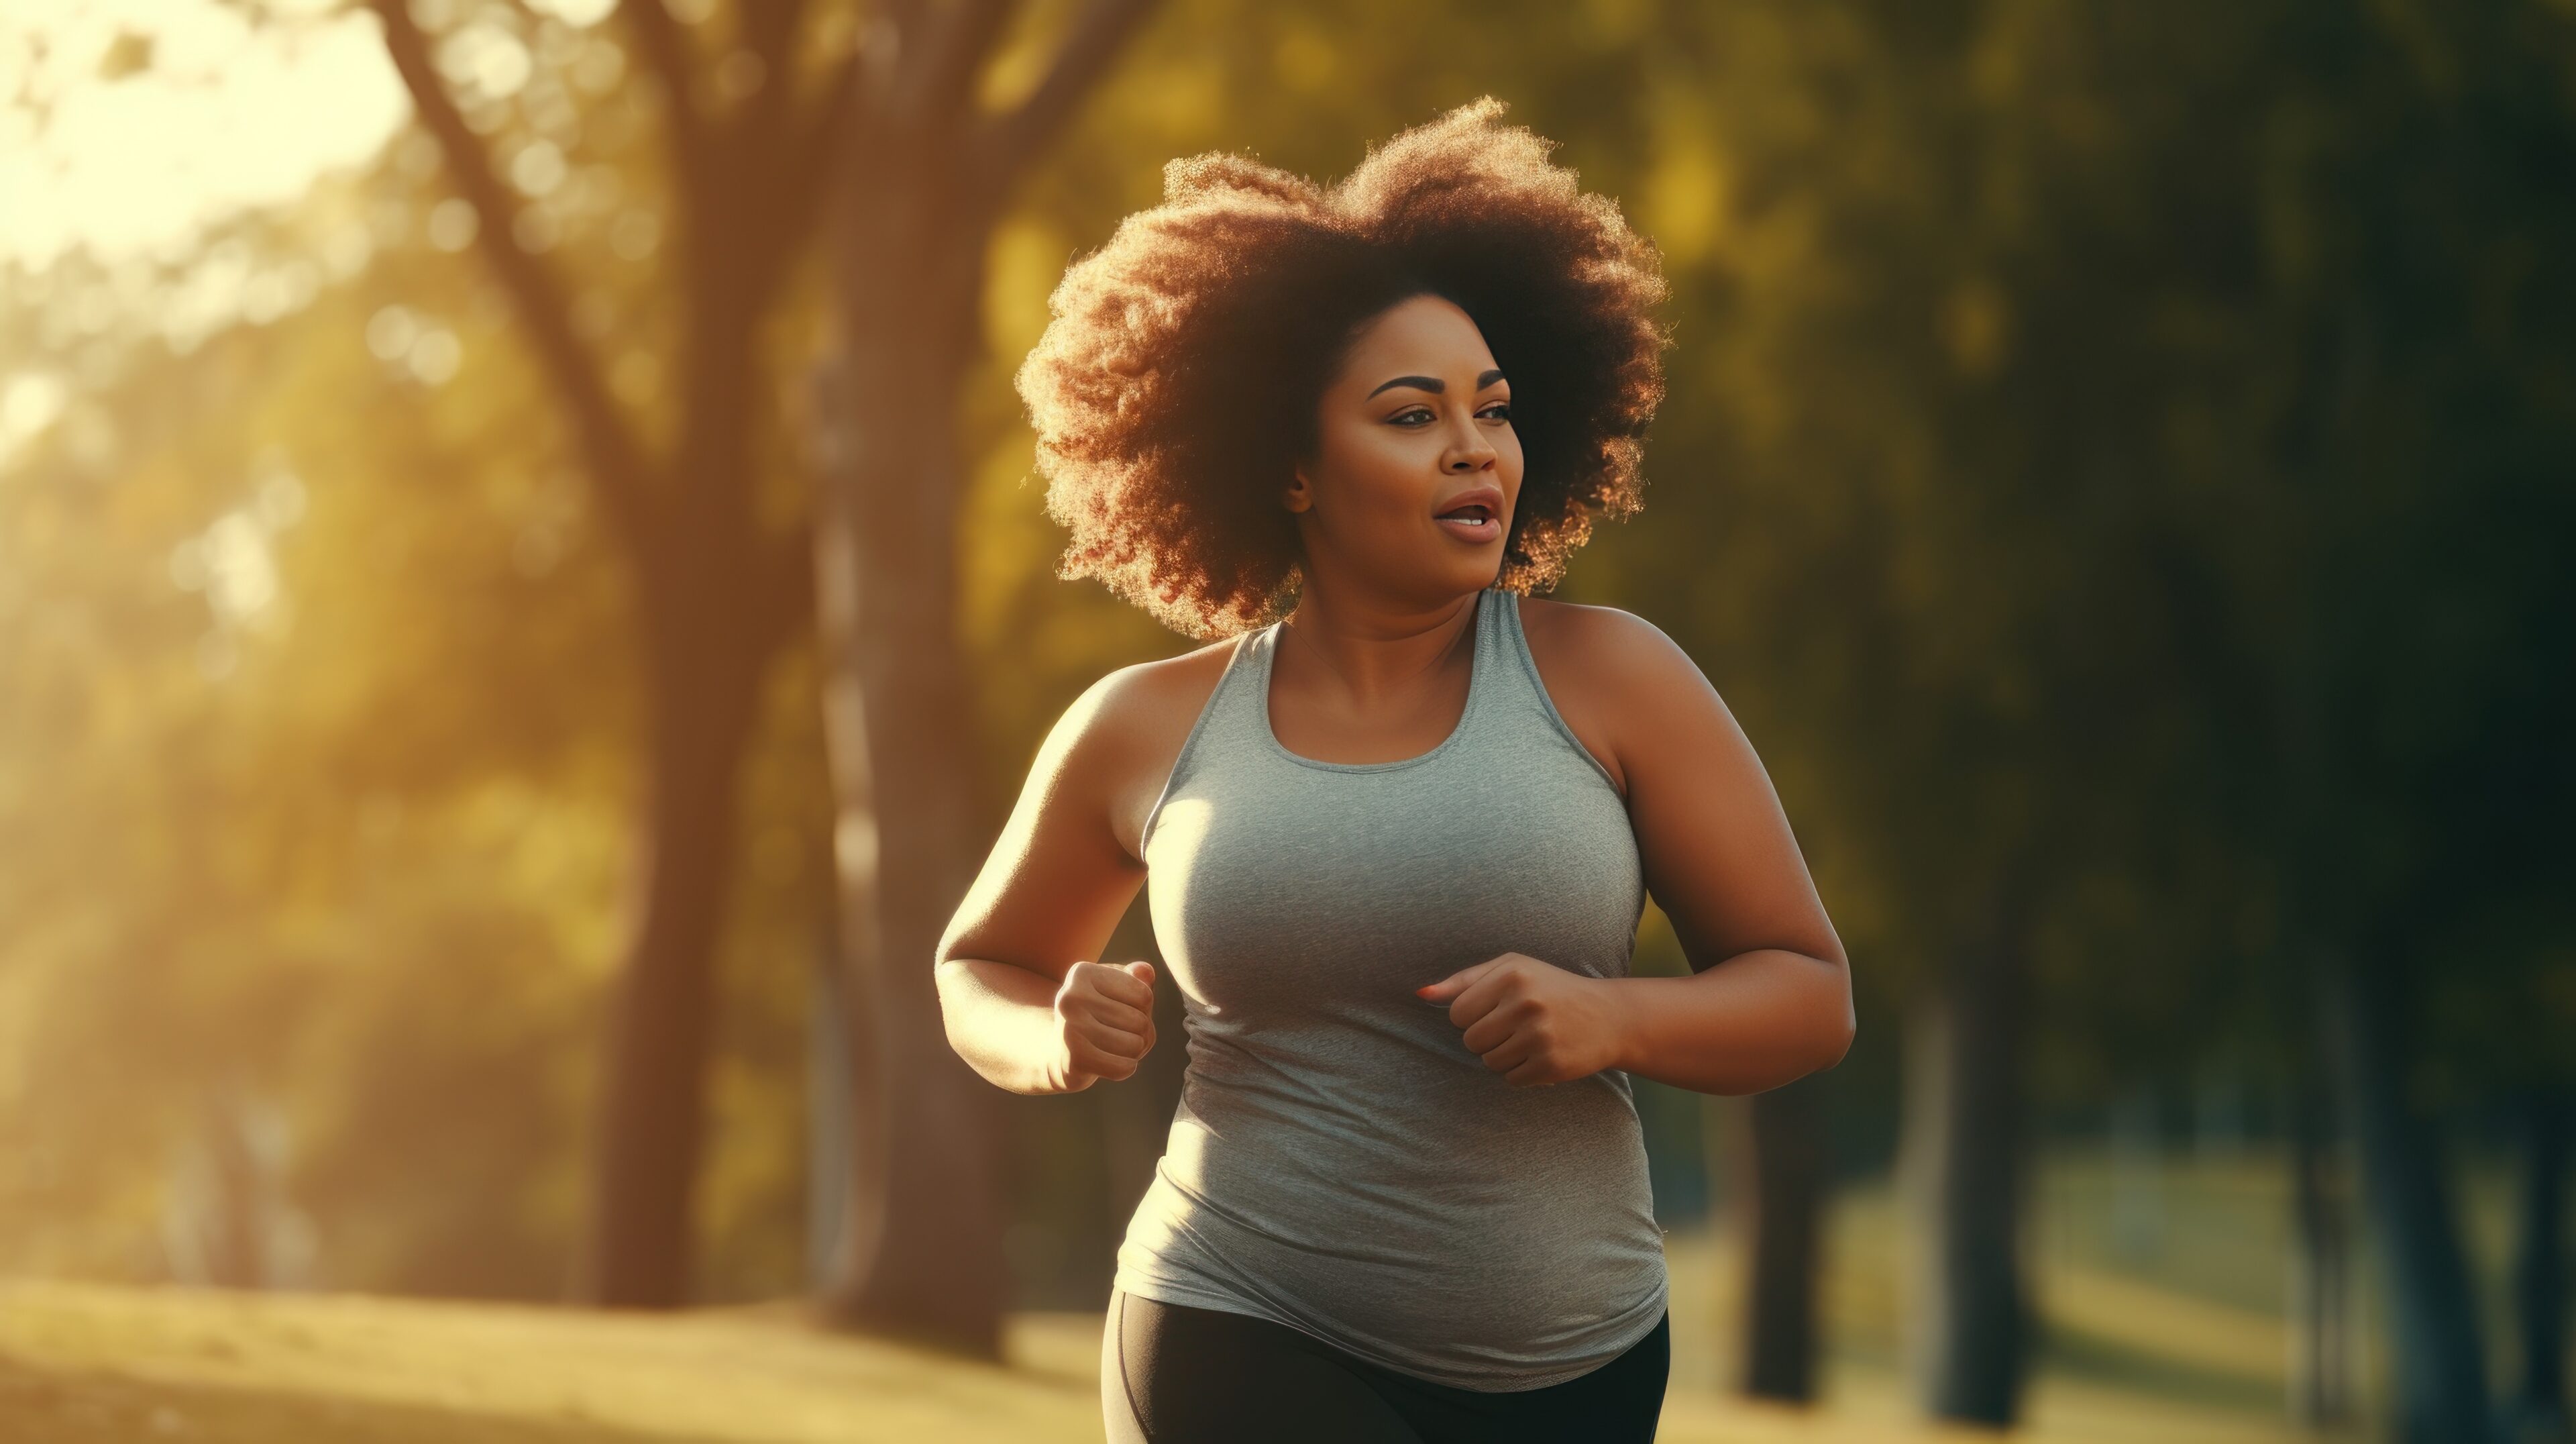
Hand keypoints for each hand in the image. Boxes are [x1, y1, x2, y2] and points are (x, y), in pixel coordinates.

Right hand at [1048, 960, 1157, 1091]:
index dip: (1143, 1009)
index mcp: (1082, 973)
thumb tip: (1145, 971)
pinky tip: (1109, 1061)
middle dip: (1140, 1033)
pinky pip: (1123, 1067)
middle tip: (1117, 1033)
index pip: (1144, 995)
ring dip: (1133, 1051)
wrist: (1060, 1053)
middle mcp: (1072, 997)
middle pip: (1141, 1021)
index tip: (1120, 1011)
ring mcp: (1070, 1028)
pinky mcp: (1074, 1058)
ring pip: (1135, 1045)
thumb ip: (1136, 978)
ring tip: (1113, 1046)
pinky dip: (1125, 1067)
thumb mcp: (1116, 990)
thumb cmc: (1096, 1015)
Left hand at [1416, 953, 1627, 1086]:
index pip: (1457, 1013)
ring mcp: (1539, 1036)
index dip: (1471, 1016)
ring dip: (1504, 1056)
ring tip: (1530, 1039)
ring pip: (1489, 1063)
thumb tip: (1420, 994)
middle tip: (1513, 1027)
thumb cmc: (1550, 988)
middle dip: (1486, 1038)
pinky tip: (1543, 1053)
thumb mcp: (1510, 969)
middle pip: (1471, 1041)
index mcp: (1511, 975)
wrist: (1609, 1016)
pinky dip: (1522, 1071)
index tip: (1494, 1011)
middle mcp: (1525, 1003)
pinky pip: (1511, 1079)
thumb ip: (1463, 981)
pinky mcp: (1551, 1064)